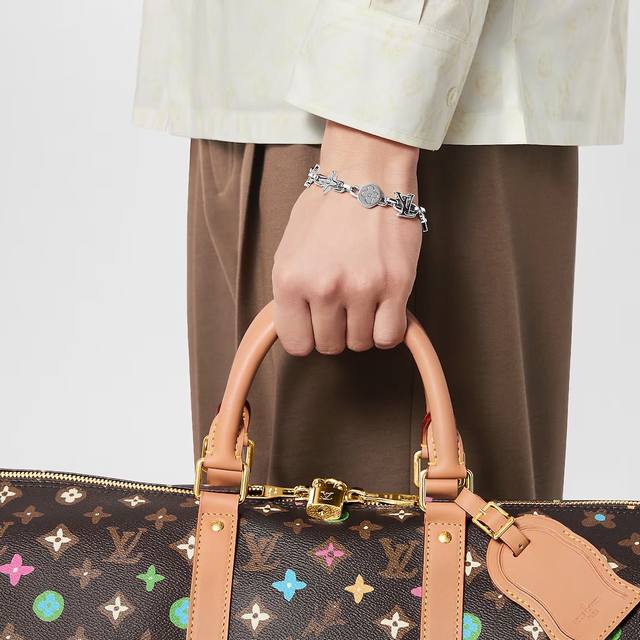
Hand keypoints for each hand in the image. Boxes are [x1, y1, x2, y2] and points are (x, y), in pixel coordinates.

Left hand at [272, 122, 421, 355]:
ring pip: (362, 343)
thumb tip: (298, 327)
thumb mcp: (289, 250)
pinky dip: (388, 329)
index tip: (317, 324)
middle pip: (331, 346)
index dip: (308, 336)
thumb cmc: (327, 208)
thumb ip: (290, 293)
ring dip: (363, 327)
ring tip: (364, 299)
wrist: (366, 173)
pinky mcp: (396, 285)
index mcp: (290, 280)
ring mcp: (362, 288)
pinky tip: (385, 309)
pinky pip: (390, 335)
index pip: (297, 344)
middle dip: (337, 330)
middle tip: (343, 304)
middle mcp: (324, 288)